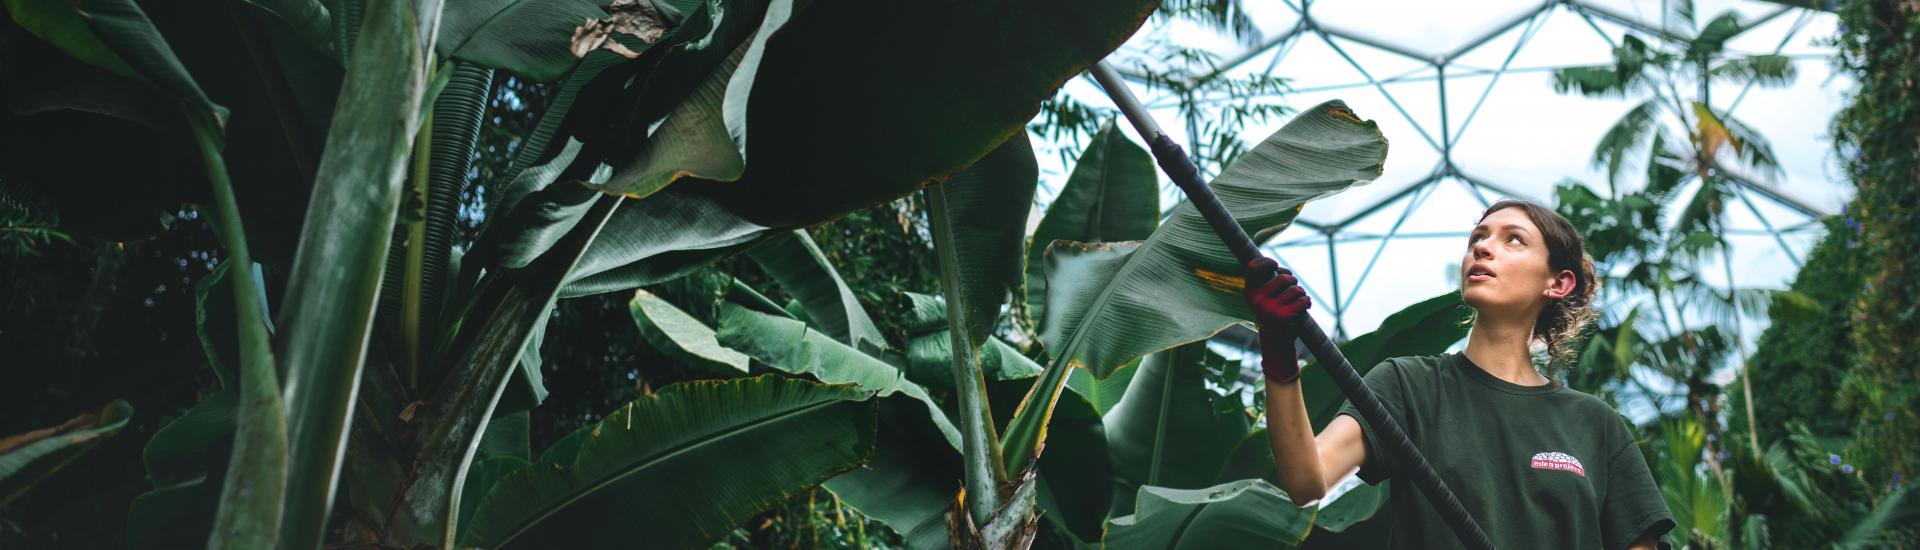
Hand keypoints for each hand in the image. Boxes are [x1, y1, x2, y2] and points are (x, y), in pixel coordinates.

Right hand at [1245, 257, 1309, 382]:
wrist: (1275, 342)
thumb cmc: (1272, 314)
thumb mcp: (1263, 299)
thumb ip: (1267, 283)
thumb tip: (1278, 268)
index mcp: (1250, 292)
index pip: (1252, 268)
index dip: (1266, 262)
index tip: (1275, 265)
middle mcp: (1257, 299)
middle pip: (1284, 277)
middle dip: (1294, 282)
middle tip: (1293, 291)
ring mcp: (1269, 308)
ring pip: (1296, 289)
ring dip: (1301, 294)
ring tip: (1298, 302)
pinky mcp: (1283, 316)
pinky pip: (1302, 300)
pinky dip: (1307, 303)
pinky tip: (1304, 308)